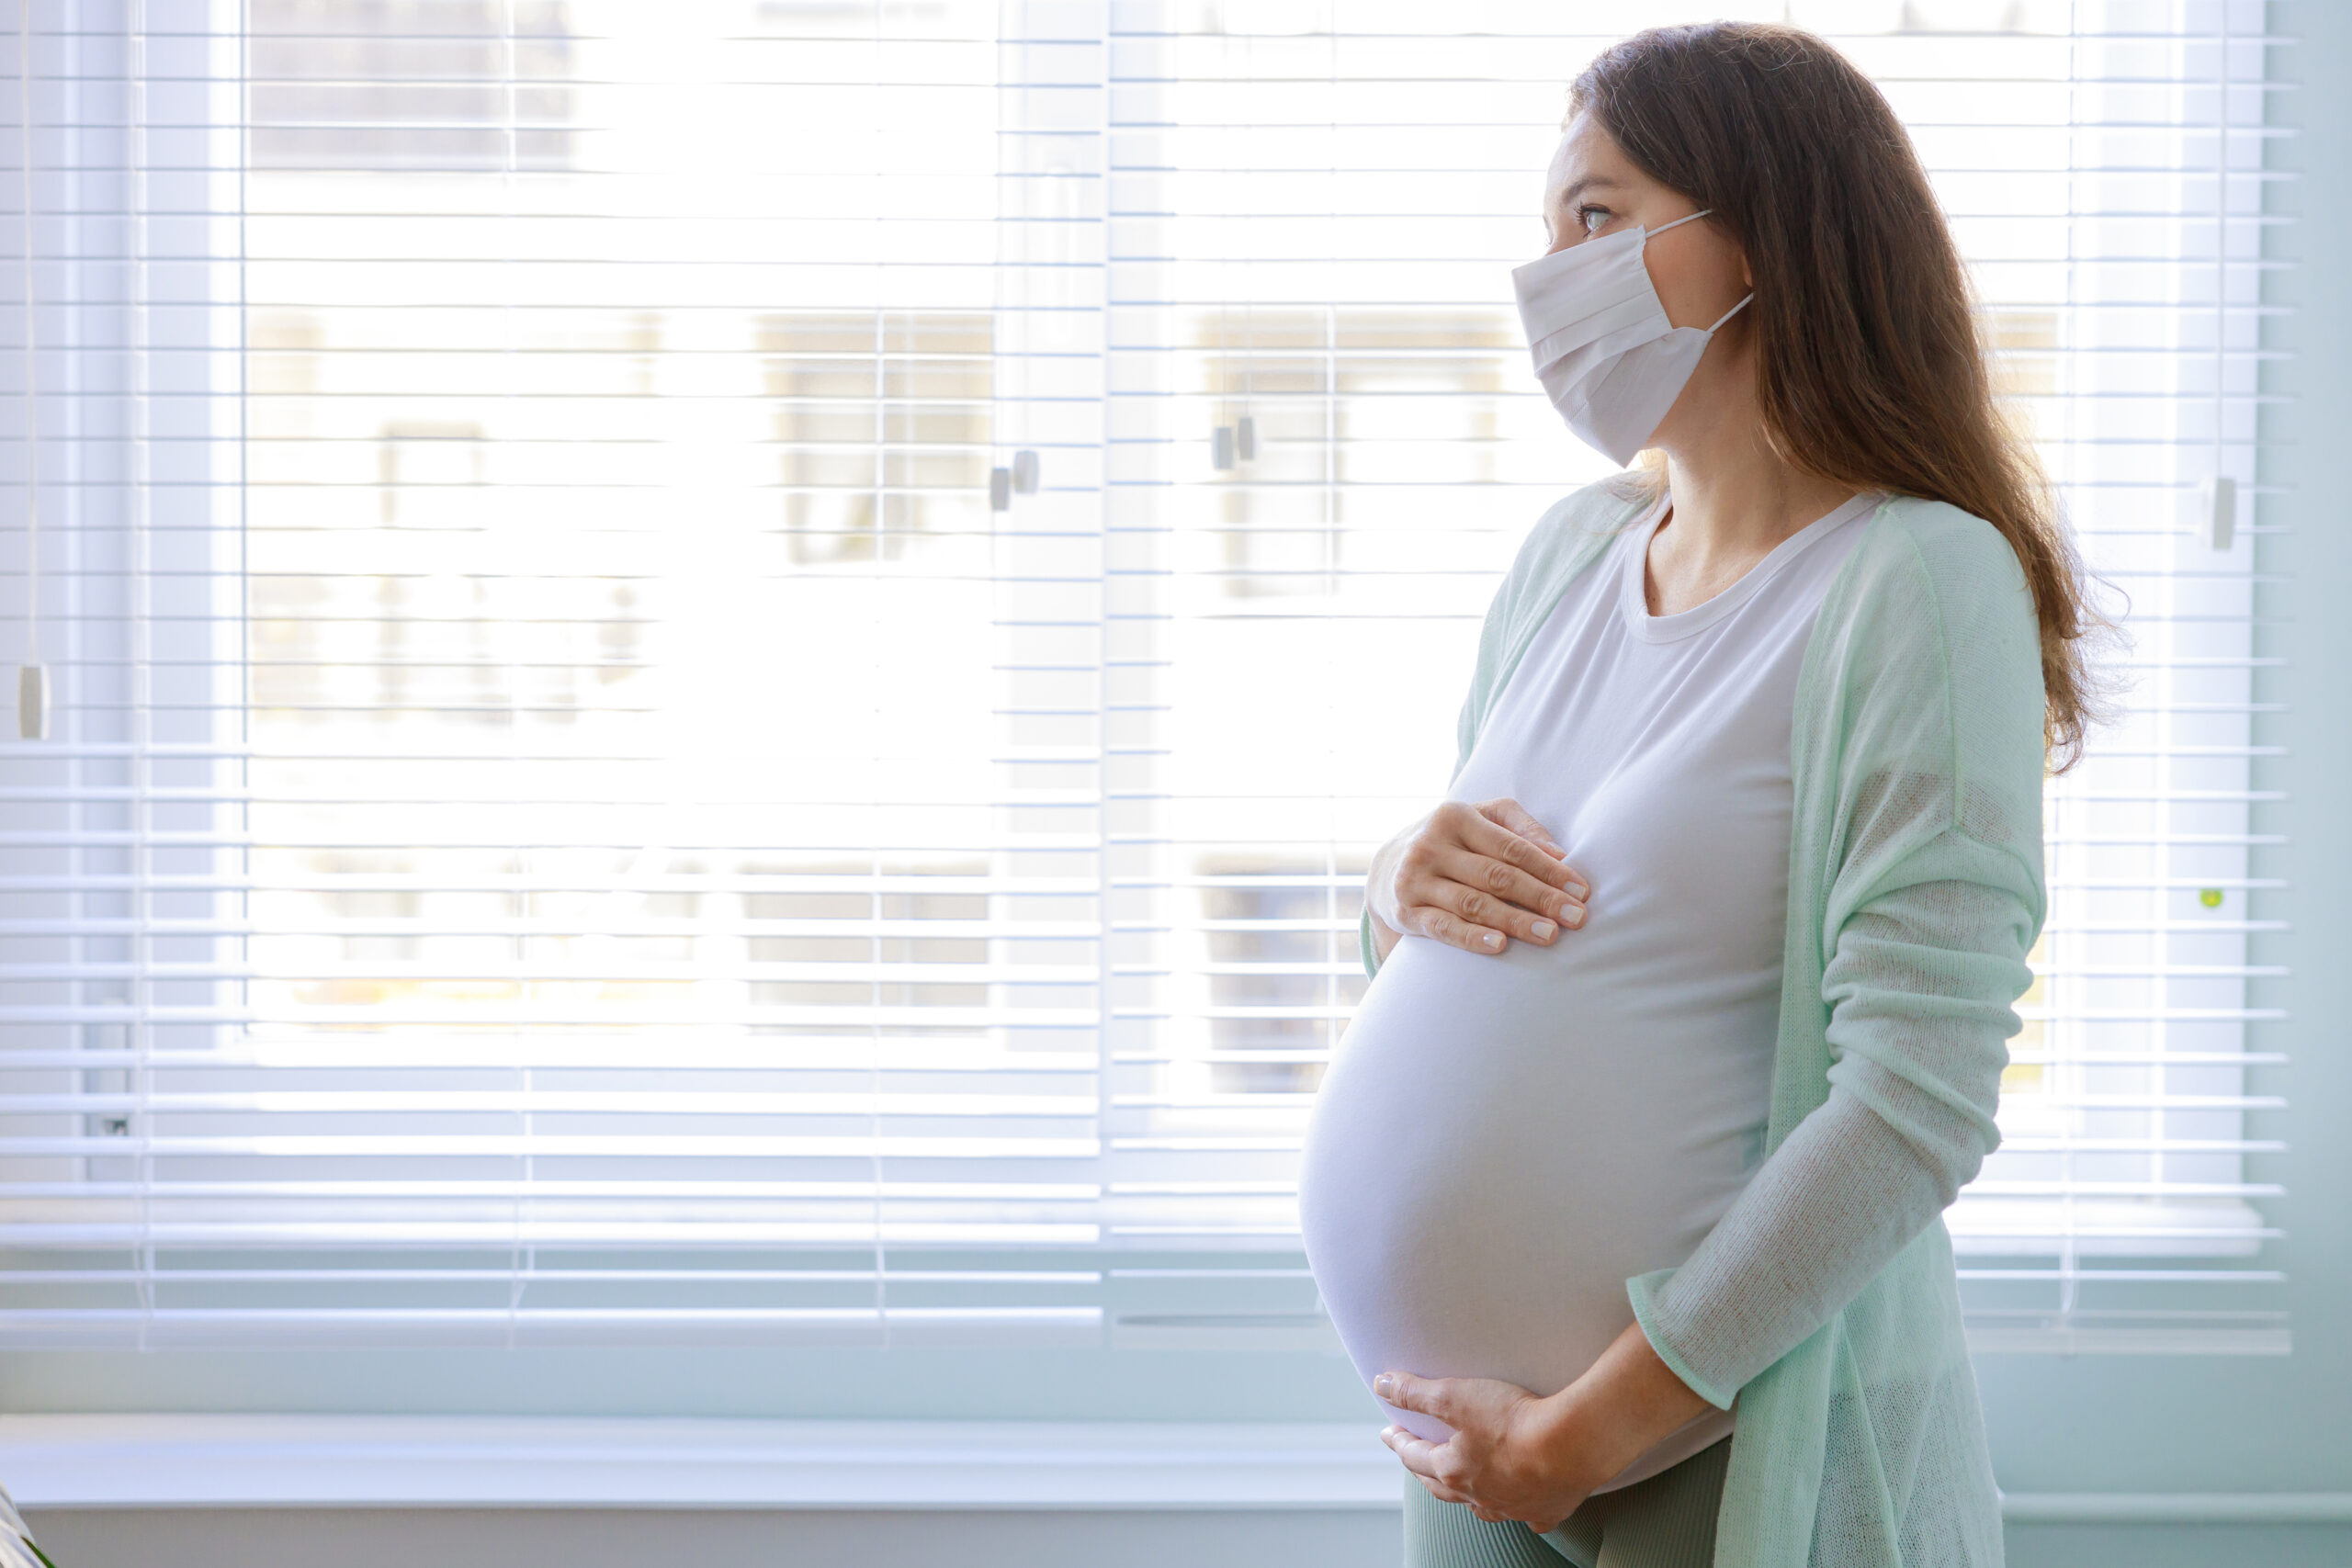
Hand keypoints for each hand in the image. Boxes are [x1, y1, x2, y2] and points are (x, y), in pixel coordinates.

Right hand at [1368, 798, 1588, 958]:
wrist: (1388, 866)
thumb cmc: (1450, 841)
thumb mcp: (1480, 817)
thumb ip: (1518, 826)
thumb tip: (1559, 854)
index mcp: (1455, 816)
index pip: (1512, 847)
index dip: (1550, 870)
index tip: (1581, 891)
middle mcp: (1431, 845)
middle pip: (1497, 876)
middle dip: (1541, 898)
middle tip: (1576, 917)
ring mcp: (1414, 879)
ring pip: (1473, 903)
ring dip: (1515, 921)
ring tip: (1550, 935)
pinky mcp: (1405, 912)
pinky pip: (1443, 927)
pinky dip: (1471, 937)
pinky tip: (1499, 945)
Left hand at [1372, 1371, 1604, 1531]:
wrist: (1573, 1443)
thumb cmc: (1514, 1420)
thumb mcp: (1455, 1396)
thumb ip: (1416, 1392)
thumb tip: (1382, 1384)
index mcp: (1454, 1471)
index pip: (1415, 1457)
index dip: (1399, 1442)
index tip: (1389, 1433)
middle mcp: (1480, 1496)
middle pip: (1442, 1485)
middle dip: (1424, 1470)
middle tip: (1414, 1458)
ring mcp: (1514, 1507)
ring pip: (1481, 1505)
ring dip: (1466, 1493)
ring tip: (1461, 1482)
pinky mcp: (1546, 1509)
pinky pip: (1527, 1516)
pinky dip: (1519, 1509)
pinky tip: (1521, 1505)